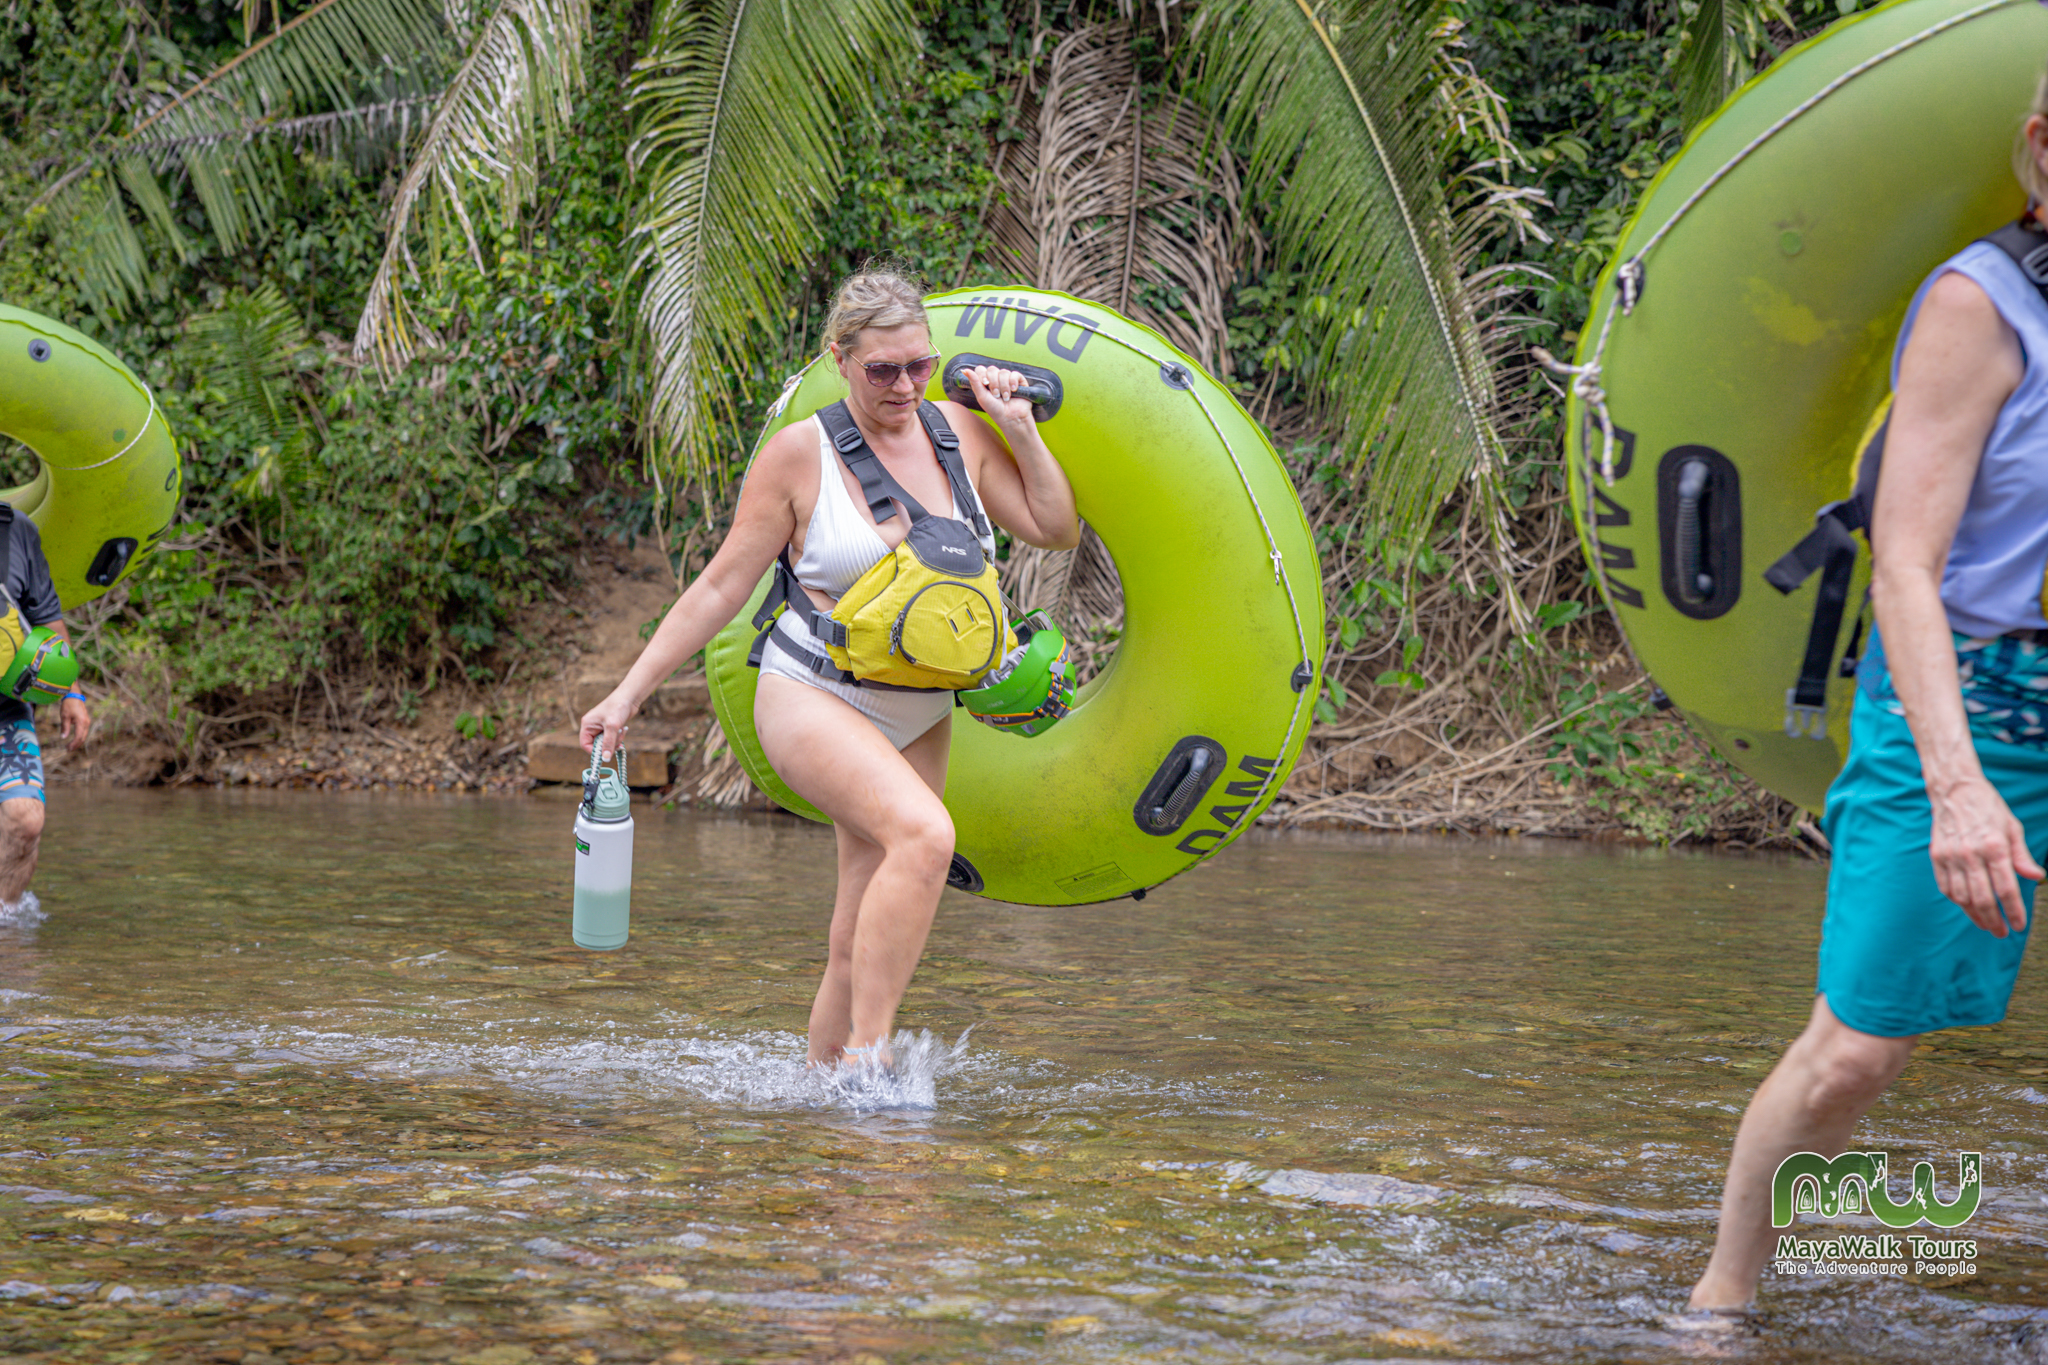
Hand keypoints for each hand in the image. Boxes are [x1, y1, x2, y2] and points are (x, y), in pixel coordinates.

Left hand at [58, 696, 89, 750]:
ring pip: (84, 735)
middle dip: (76, 745)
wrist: (74, 696)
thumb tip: (63, 738)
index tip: (67, 748)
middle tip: (68, 750)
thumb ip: (65, 727)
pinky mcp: (86, 721)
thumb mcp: (64, 716)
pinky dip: (79, 737)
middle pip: (83, 738)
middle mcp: (86, 723)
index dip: (73, 744)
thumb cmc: (68, 705)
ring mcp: (87, 722)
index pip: (79, 737)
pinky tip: (74, 739)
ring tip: (70, 746)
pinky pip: (84, 732)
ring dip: (78, 742)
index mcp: (81, 722)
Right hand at [577, 691, 634, 763]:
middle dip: (608, 745)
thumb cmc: (618, 707)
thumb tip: (605, 759)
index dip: (595, 751)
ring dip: (615, 741)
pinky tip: (623, 730)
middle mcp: (592, 726)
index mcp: (587, 725)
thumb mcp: (612, 727)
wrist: (629, 697)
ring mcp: (601, 727)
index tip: (606, 754)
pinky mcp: (609, 727)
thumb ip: (608, 743)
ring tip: (621, 732)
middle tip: (618, 742)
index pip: (585, 744)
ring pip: (606, 742)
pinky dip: (618, 737)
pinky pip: (612, 738)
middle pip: (597, 745)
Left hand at [965, 365, 1036, 426]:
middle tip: (995, 395)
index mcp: (986, 382)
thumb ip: (974, 382)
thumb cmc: (995, 410)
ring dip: (1004, 386)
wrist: (1011, 418)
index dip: (982, 375)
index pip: (981, 369)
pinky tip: (1013, 391)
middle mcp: (996, 378)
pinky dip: (1013, 382)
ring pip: (1004, 372)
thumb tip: (964, 370)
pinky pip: (1015, 374)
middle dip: (993, 383)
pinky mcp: (1019, 381)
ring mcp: (1007, 379)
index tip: (985, 384)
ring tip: (1005, 397)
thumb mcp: (981, 397)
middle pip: (992, 369)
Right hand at [1928, 773, 2042, 935]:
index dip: (2013, 911)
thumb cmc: (1988, 808)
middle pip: (1982, 898)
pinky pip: (1946, 887)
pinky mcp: (1937, 856)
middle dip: (1993, 920)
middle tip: (2001, 932)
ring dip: (1974, 915)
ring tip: (1986, 924)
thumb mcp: (2012, 828)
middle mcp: (1971, 854)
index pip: (2006, 889)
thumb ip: (2022, 856)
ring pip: (1962, 897)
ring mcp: (1951, 856)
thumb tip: (2037, 877)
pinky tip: (1967, 907)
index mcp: (1994, 846)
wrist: (1954, 789)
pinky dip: (1957, 901)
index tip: (2019, 925)